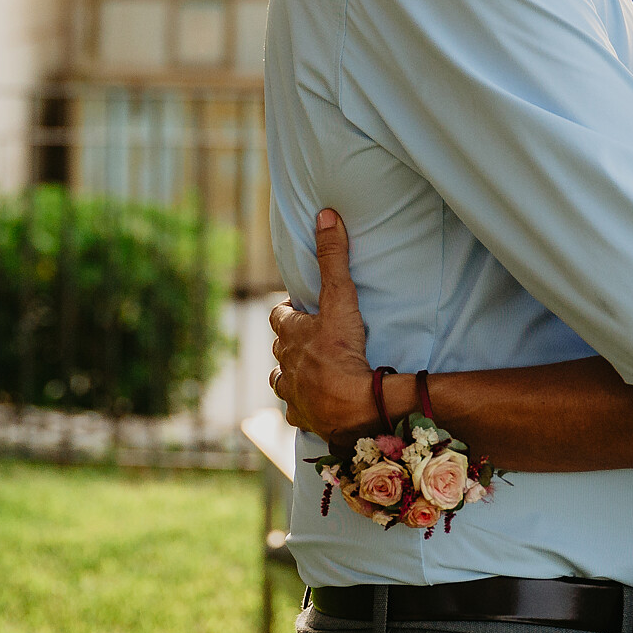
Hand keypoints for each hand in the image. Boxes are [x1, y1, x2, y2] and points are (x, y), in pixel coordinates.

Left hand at [268, 209, 376, 440]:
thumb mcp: (341, 300)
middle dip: (291, 341)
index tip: (302, 307)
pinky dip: (303, 405)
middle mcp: (284, 364)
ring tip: (310, 371)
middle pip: (280, 347)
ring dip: (292, 373)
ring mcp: (291, 393)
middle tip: (313, 337)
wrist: (354, 408)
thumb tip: (326, 215)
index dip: (288, 309)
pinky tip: (314, 404)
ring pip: (281, 379)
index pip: (278, 314)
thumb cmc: (344, 354)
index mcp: (289, 335)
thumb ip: (334, 258)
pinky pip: (296, 410)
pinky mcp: (303, 418)